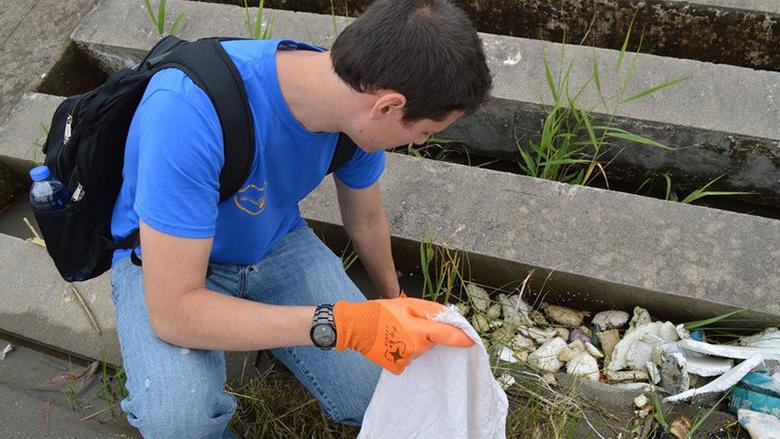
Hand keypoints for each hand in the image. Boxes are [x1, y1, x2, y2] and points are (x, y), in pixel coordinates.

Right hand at [333, 297, 472, 373]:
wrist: (355, 327)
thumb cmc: (380, 312)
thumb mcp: (407, 303)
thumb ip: (430, 310)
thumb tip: (447, 316)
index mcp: (421, 330)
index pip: (449, 336)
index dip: (463, 338)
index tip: (473, 340)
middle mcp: (417, 348)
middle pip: (432, 341)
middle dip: (427, 332)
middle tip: (409, 321)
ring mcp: (407, 359)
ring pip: (419, 349)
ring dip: (414, 340)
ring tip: (396, 330)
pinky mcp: (397, 366)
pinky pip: (407, 357)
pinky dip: (403, 350)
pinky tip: (391, 341)